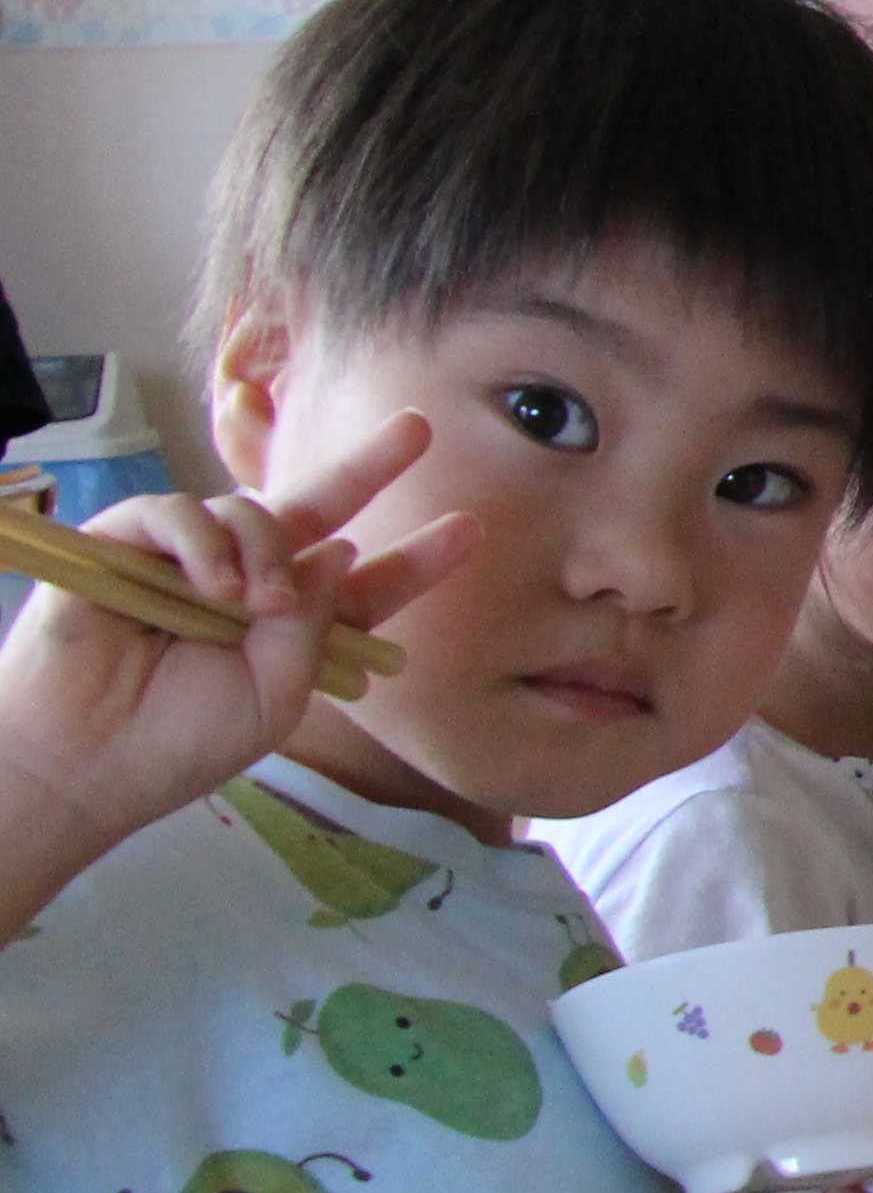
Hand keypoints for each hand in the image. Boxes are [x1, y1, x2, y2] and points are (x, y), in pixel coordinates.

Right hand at [0, 417, 477, 871]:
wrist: (84, 764)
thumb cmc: (177, 743)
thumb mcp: (276, 694)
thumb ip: (315, 625)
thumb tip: (337, 550)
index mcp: (284, 626)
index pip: (357, 581)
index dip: (410, 559)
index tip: (467, 530)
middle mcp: (240, 583)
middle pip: (313, 512)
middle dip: (366, 467)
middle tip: (417, 428)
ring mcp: (182, 560)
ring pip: (249, 513)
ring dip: (267, 550)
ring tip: (257, 604)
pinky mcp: (122, 545)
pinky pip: (177, 512)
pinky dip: (205, 541)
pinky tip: (216, 588)